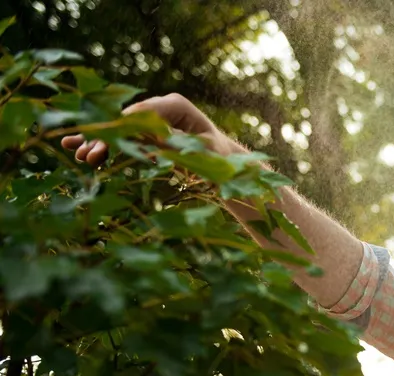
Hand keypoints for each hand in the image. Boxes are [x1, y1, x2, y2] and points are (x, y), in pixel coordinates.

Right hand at [61, 93, 233, 166]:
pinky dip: (105, 147)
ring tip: (78, 155)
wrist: (225, 162)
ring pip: (119, 130)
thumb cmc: (220, 157)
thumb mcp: (204, 152)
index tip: (103, 141)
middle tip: (86, 155)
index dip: (120, 126)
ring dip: (98, 142)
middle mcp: (160, 107)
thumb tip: (152, 139)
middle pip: (125, 120)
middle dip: (104, 137)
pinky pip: (123, 139)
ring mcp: (151, 119)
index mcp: (176, 105)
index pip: (142, 112)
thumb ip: (178, 144)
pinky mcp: (147, 132)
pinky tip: (81, 153)